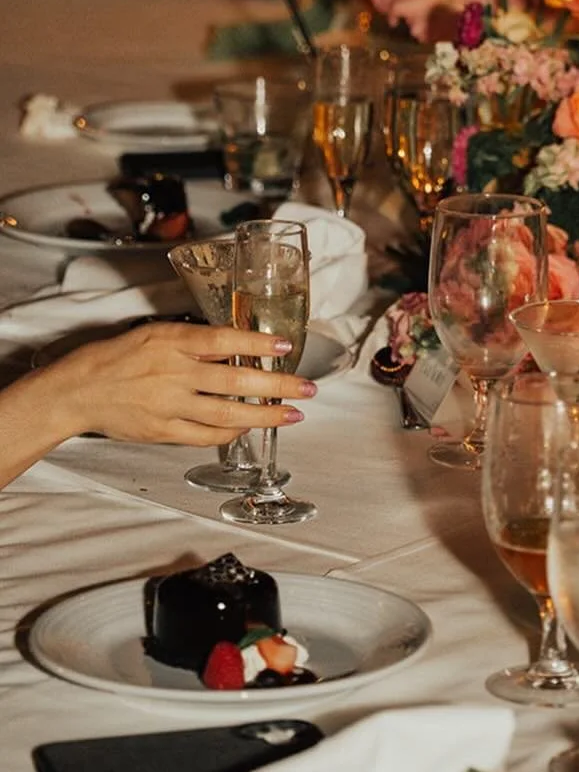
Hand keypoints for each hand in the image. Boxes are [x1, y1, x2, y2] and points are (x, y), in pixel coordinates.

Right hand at [42, 321, 315, 448]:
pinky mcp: (163, 431)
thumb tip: (237, 344)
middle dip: (277, 385)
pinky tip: (249, 429)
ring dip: (264, 416)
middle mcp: (173, 374)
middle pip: (235, 381)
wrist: (78, 391)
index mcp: (171, 343)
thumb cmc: (117, 358)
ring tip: (292, 415)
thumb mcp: (155, 334)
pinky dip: (231, 434)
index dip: (257, 343)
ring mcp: (169, 406)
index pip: (222, 340)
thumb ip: (194, 341)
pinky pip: (205, 437)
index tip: (286, 345)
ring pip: (226, 415)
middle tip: (306, 388)